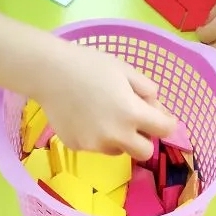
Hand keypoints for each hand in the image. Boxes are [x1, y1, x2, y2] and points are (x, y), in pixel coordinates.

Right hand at [35, 41, 175, 159]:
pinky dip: (96, 135)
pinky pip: (95, 146)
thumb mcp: (124, 69)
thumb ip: (146, 89)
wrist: (49, 72)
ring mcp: (95, 145)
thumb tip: (155, 106)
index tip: (160, 116)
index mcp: (132, 114)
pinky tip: (84, 115)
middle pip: (145, 151)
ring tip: (103, 113)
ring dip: (119, 137)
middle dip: (144, 137)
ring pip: (118, 150)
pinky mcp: (77, 147)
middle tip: (132, 118)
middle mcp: (116, 136)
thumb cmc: (89, 64)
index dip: (166, 121)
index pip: (165, 129)